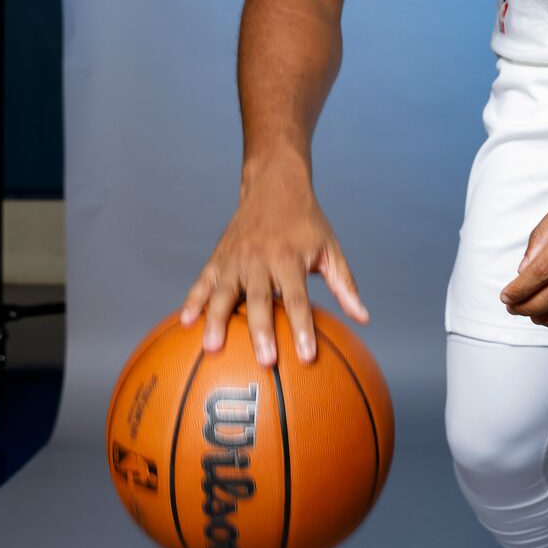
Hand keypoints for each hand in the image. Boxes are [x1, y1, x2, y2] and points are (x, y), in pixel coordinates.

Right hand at [179, 153, 367, 365]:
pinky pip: (203, 282)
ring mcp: (236, 259)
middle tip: (264, 361)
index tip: (307, 356)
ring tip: (212, 348)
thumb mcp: (330, 249)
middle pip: (261, 300)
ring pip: (224, 293)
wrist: (274, 185)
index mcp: (290, 258)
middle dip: (261, 331)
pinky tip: (184, 323)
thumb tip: (363, 319)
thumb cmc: (306, 223)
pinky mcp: (218, 258)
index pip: (298, 299)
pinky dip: (192, 301)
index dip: (302, 327)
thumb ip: (345, 285)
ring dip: (217, 320)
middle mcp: (261, 259)